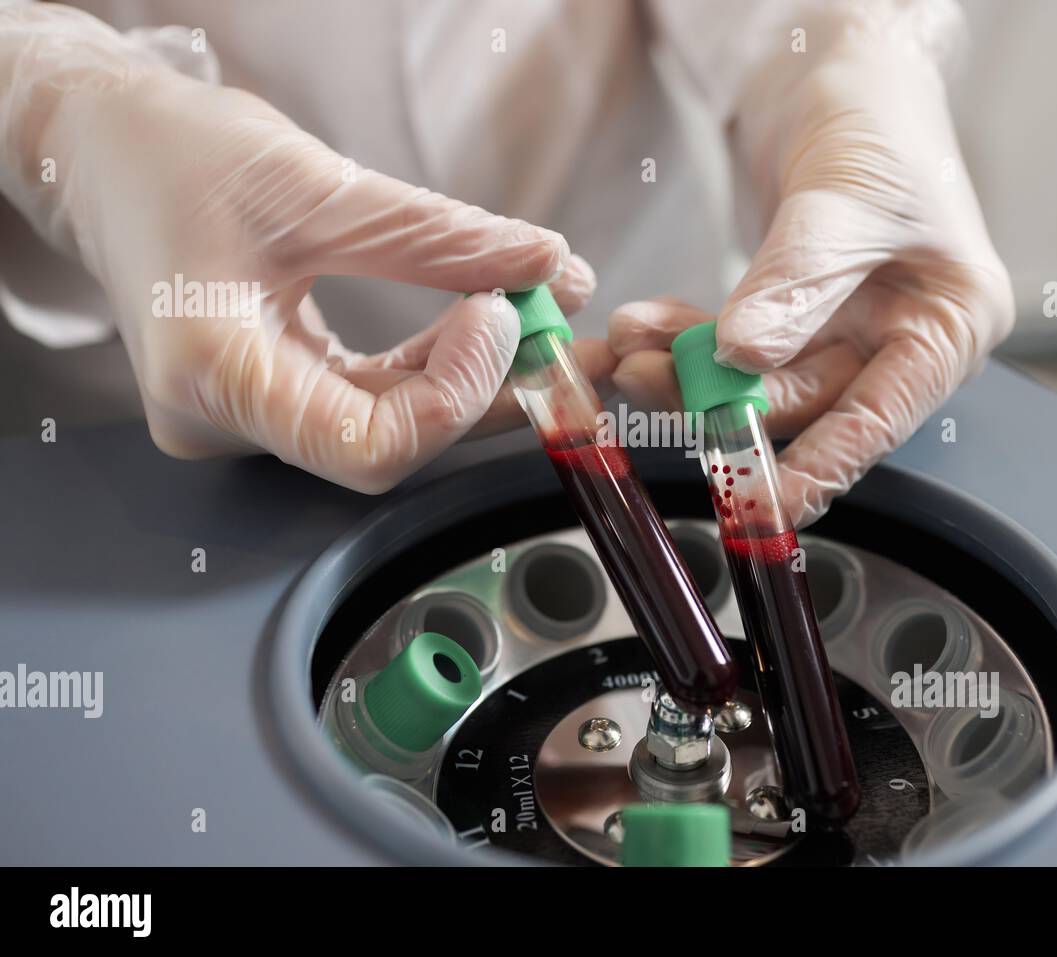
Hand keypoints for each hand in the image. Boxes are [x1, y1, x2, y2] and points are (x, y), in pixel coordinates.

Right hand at [1, 6, 605, 490]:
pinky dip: (431, 366)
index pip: (369, 449)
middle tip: (546, 322)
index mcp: (213, 380)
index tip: (500, 314)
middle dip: (479, 387)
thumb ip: (438, 238)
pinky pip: (370, 401)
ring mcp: (248, 415)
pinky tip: (474, 321)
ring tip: (521, 311)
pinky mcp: (271, 394)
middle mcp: (225, 421)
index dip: (456, 396)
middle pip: (386, 444)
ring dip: (465, 376)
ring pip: (387, 427)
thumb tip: (545, 264)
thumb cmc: (173, 157)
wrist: (105, 148)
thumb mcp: (317, 187)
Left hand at [610, 28, 1011, 526]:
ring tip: (628, 351)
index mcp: (949, 322)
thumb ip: (795, 283)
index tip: (762, 505)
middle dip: (721, 399)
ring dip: (689, 369)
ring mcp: (843, 322)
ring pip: (759, 374)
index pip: (883, 416)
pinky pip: (734, 338)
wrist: (838, 57)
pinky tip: (642, 326)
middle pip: (806, 398)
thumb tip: (742, 357)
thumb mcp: (844, 198)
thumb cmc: (880, 114)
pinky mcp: (792, 304)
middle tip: (649, 384)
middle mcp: (899, 335)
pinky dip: (686, 335)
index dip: (820, 464)